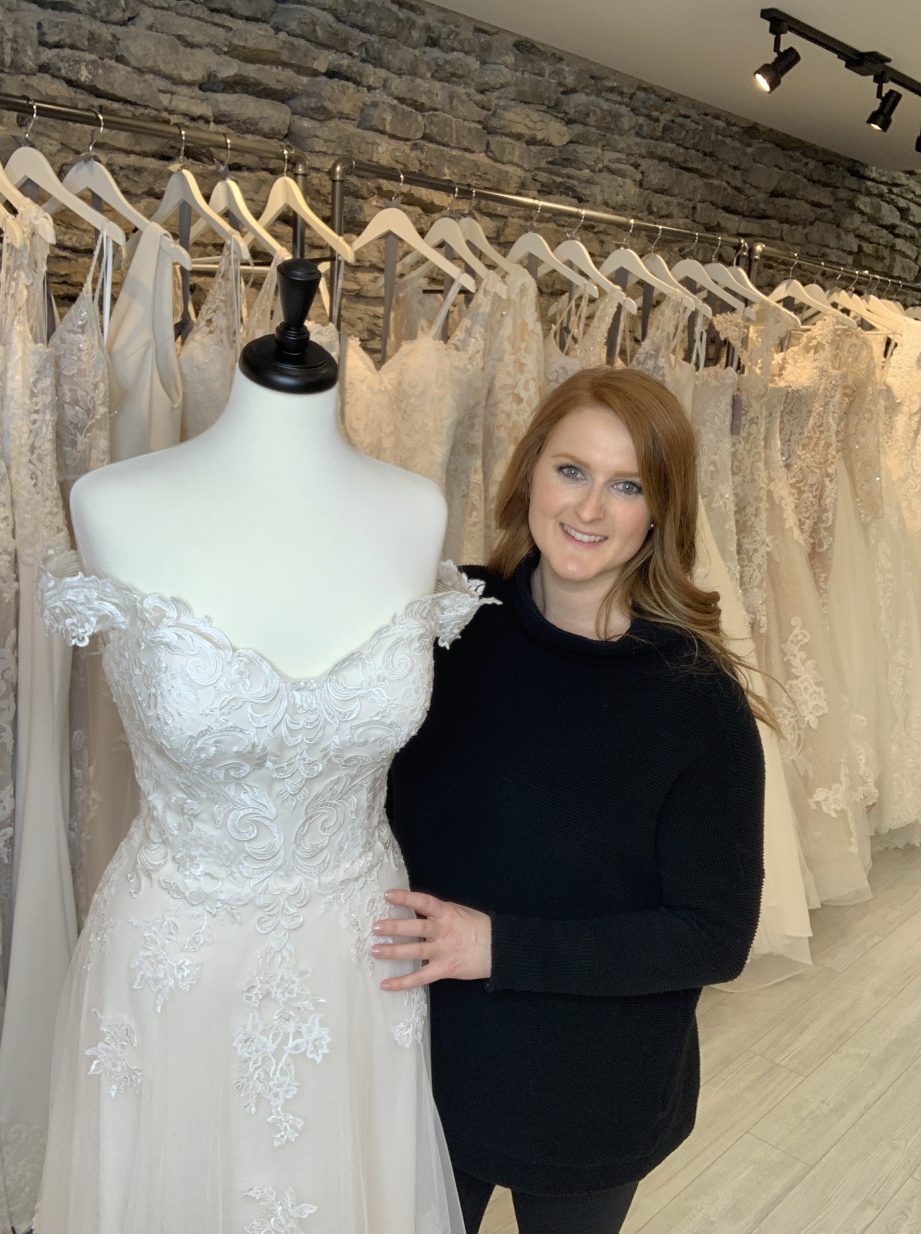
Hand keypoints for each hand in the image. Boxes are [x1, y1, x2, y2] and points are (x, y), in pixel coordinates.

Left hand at [371, 889, 491, 990]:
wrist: (497, 949)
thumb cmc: (476, 927)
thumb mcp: (459, 911)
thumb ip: (438, 911)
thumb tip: (414, 906)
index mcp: (447, 913)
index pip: (424, 902)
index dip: (406, 898)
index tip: (388, 895)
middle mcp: (444, 931)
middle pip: (417, 927)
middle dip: (395, 927)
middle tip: (376, 927)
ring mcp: (444, 951)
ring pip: (416, 951)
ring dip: (394, 951)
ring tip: (375, 951)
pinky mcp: (444, 970)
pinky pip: (421, 977)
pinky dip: (403, 982)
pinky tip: (386, 984)